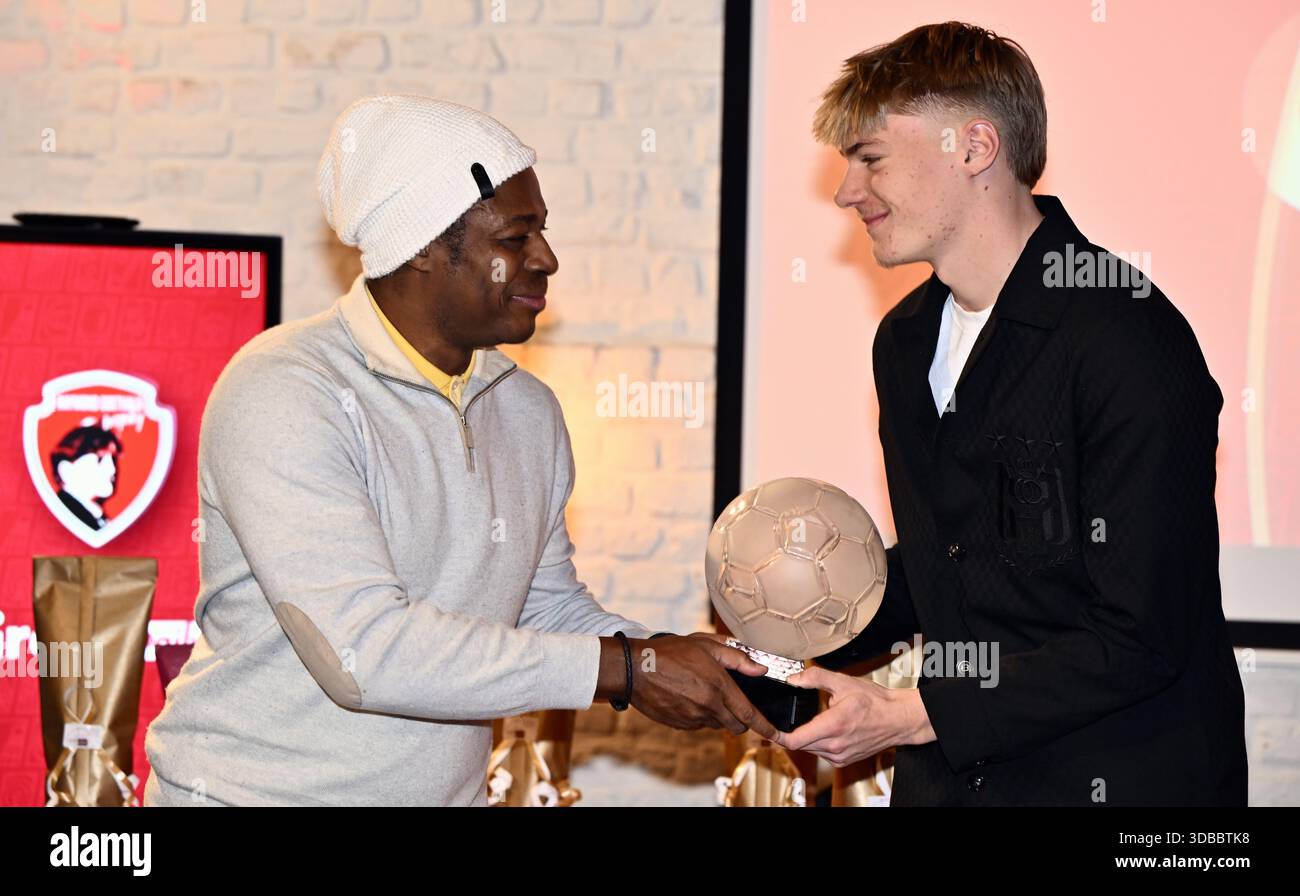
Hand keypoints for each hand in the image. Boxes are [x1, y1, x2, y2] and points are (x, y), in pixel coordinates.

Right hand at [600, 633, 779, 738]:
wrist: (634, 668)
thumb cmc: (670, 652)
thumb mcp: (706, 645)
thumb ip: (737, 658)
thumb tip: (760, 669)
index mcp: (718, 687)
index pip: (749, 714)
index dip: (765, 726)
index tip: (776, 734)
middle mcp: (708, 707)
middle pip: (735, 726)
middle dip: (740, 719)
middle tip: (733, 702)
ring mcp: (692, 718)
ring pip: (716, 724)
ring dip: (717, 715)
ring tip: (701, 691)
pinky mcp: (679, 725)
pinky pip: (697, 725)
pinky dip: (699, 715)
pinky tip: (687, 697)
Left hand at [780, 666, 934, 765]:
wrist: (898, 719)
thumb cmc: (875, 702)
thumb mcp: (844, 682)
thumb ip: (815, 677)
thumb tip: (793, 678)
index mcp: (832, 726)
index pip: (794, 740)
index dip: (777, 734)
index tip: (769, 727)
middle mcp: (834, 746)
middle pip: (800, 744)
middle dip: (792, 731)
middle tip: (790, 717)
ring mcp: (839, 756)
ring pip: (810, 749)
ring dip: (807, 736)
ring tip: (817, 719)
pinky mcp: (844, 760)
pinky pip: (822, 753)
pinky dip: (819, 742)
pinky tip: (827, 729)